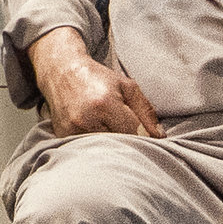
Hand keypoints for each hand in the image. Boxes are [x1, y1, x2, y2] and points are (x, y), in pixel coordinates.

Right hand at [30, 29, 161, 137]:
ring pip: (104, 150)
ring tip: (113, 132)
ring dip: (113, 146)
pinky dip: (97, 146)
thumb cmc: (97, 78)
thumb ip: (146, 111)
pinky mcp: (63, 136)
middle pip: (120, 144)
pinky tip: (99, 134)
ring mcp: (72, 130)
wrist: (62, 72)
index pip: (134, 132)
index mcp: (105, 104)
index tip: (150, 137)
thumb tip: (160, 137)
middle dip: (130, 143)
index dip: (146, 136)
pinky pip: (88, 149)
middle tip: (133, 136)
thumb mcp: (127, 87)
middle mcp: (86, 119)